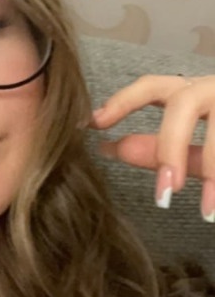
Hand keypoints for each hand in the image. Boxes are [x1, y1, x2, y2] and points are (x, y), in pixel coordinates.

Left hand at [90, 74, 214, 222]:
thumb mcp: (199, 145)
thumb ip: (160, 149)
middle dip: (171, 146)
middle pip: (184, 102)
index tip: (94, 123)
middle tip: (165, 193)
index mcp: (194, 92)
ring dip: (214, 171)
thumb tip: (112, 149)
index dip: (122, 101)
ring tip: (208, 210)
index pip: (152, 86)